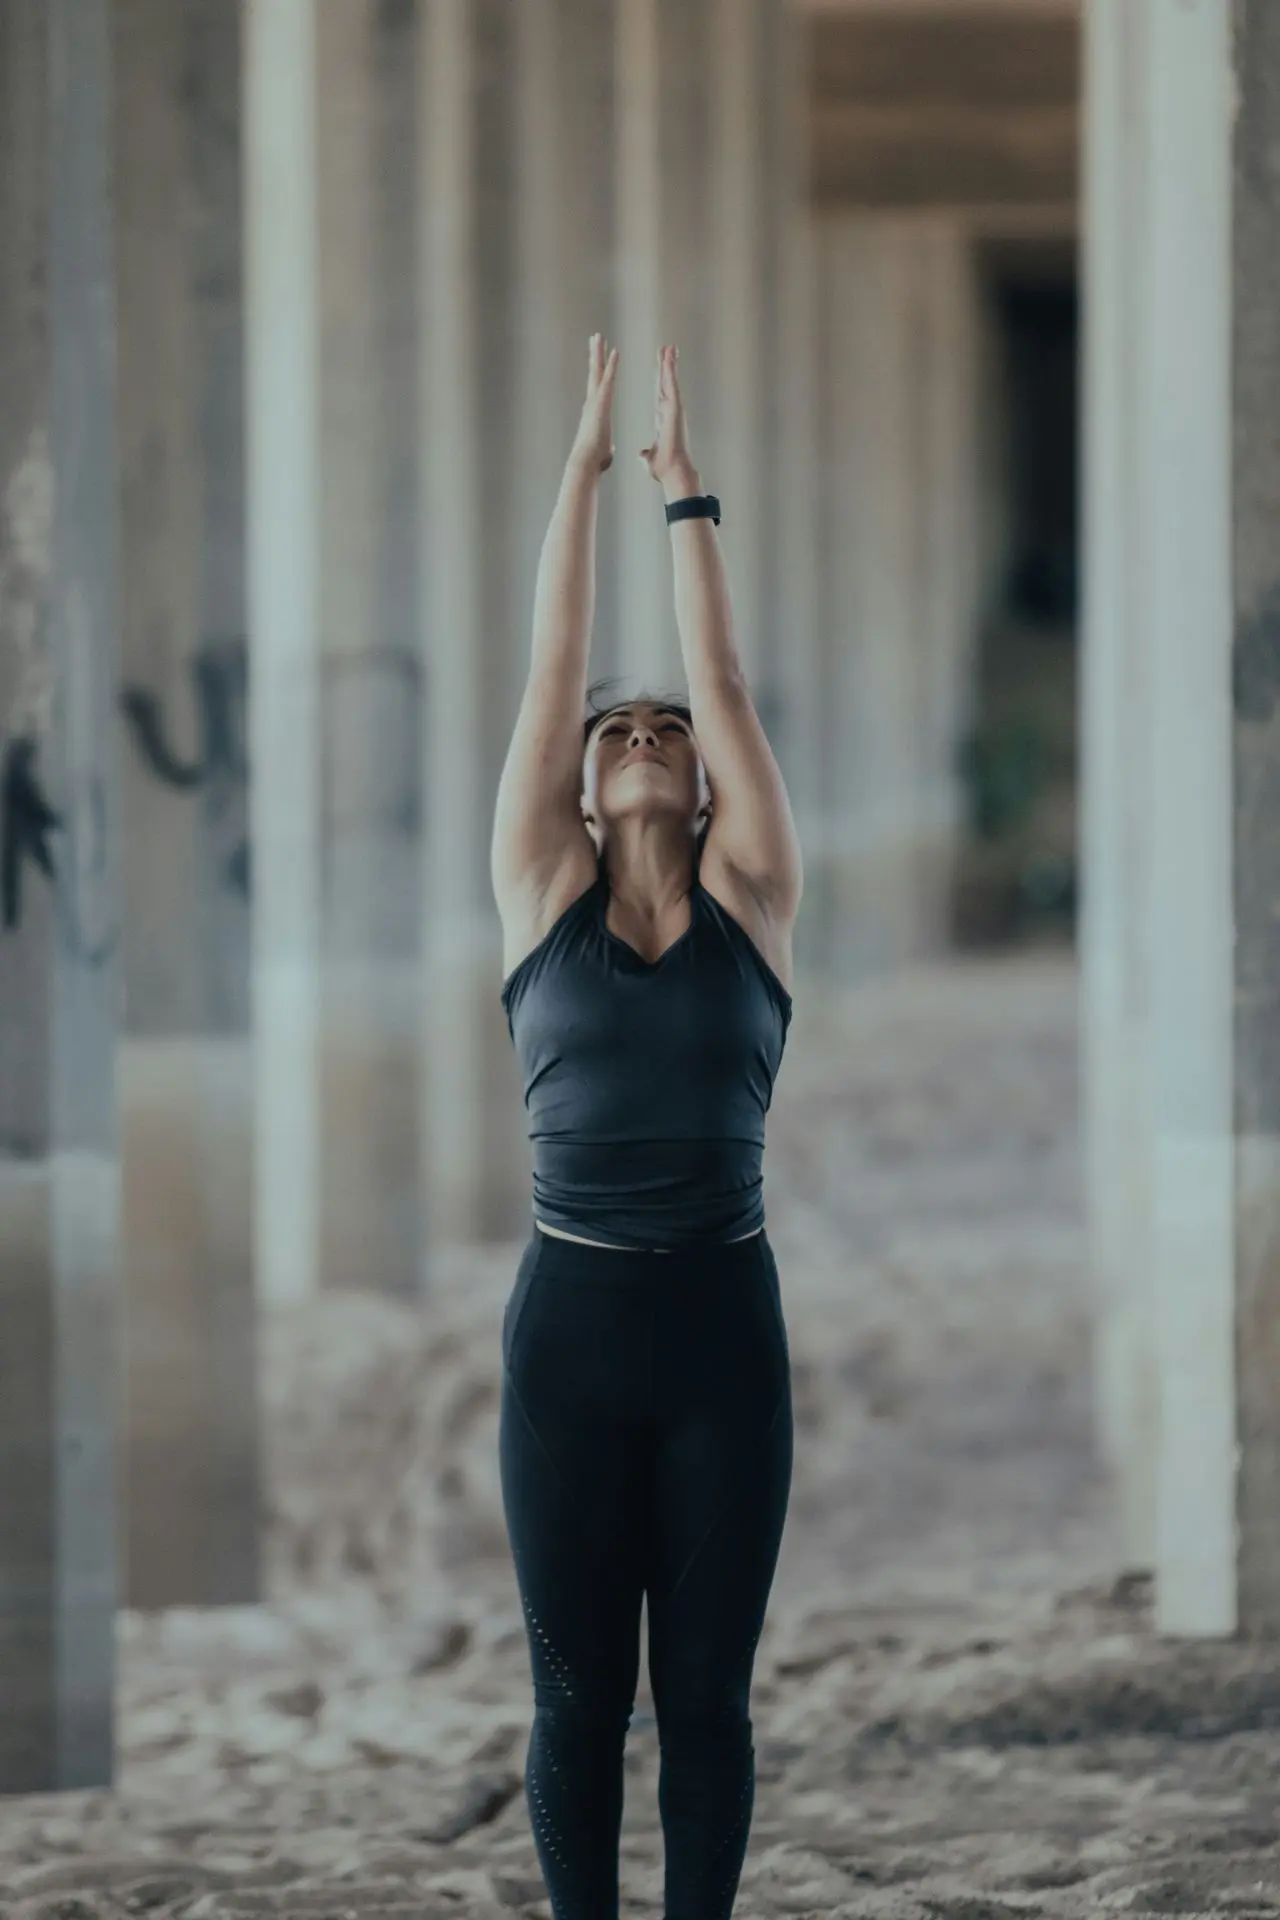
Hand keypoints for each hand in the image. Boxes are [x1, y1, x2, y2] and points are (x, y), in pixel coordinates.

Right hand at [571, 332, 619, 472]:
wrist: (586, 462)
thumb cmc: (594, 461)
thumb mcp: (604, 451)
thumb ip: (606, 447)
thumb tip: (608, 452)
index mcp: (595, 413)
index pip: (598, 388)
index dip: (599, 374)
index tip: (599, 361)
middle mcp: (591, 403)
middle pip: (594, 374)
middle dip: (595, 356)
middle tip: (595, 339)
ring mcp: (595, 401)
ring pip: (597, 372)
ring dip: (599, 354)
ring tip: (599, 336)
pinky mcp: (601, 402)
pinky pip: (608, 380)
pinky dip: (611, 366)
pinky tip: (615, 352)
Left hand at [638, 344, 694, 486]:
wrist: (673, 471)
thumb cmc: (664, 467)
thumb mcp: (650, 458)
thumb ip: (647, 454)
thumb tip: (643, 455)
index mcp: (663, 420)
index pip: (660, 395)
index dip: (660, 381)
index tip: (660, 370)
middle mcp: (670, 411)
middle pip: (667, 384)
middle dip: (666, 366)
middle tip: (666, 350)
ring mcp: (675, 409)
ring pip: (671, 381)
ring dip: (670, 364)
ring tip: (670, 347)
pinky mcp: (676, 409)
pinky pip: (673, 386)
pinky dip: (671, 372)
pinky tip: (670, 359)